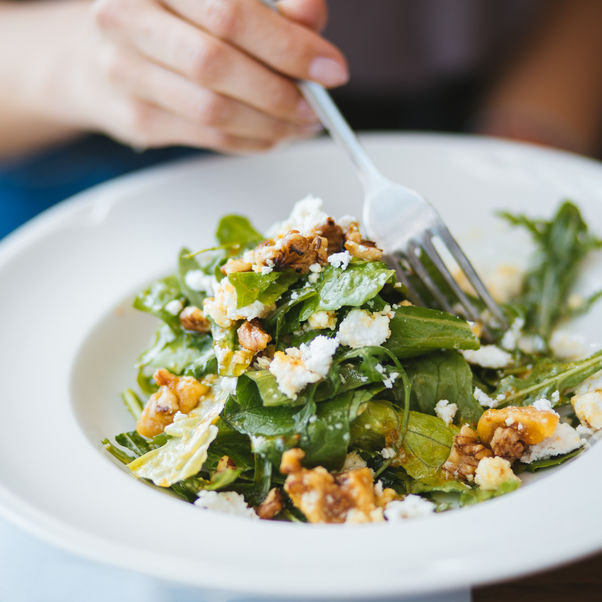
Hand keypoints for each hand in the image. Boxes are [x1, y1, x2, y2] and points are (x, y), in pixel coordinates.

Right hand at [77, 0, 346, 152]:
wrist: (96, 52)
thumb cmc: (172, 17)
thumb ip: (274, 3)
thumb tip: (312, 24)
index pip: (231, 12)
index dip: (289, 46)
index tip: (330, 69)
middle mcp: (128, 16)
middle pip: (218, 63)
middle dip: (280, 92)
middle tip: (316, 106)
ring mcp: (124, 70)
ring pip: (212, 110)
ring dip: (270, 124)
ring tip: (301, 124)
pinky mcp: (135, 118)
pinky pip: (207, 138)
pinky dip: (251, 141)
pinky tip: (273, 135)